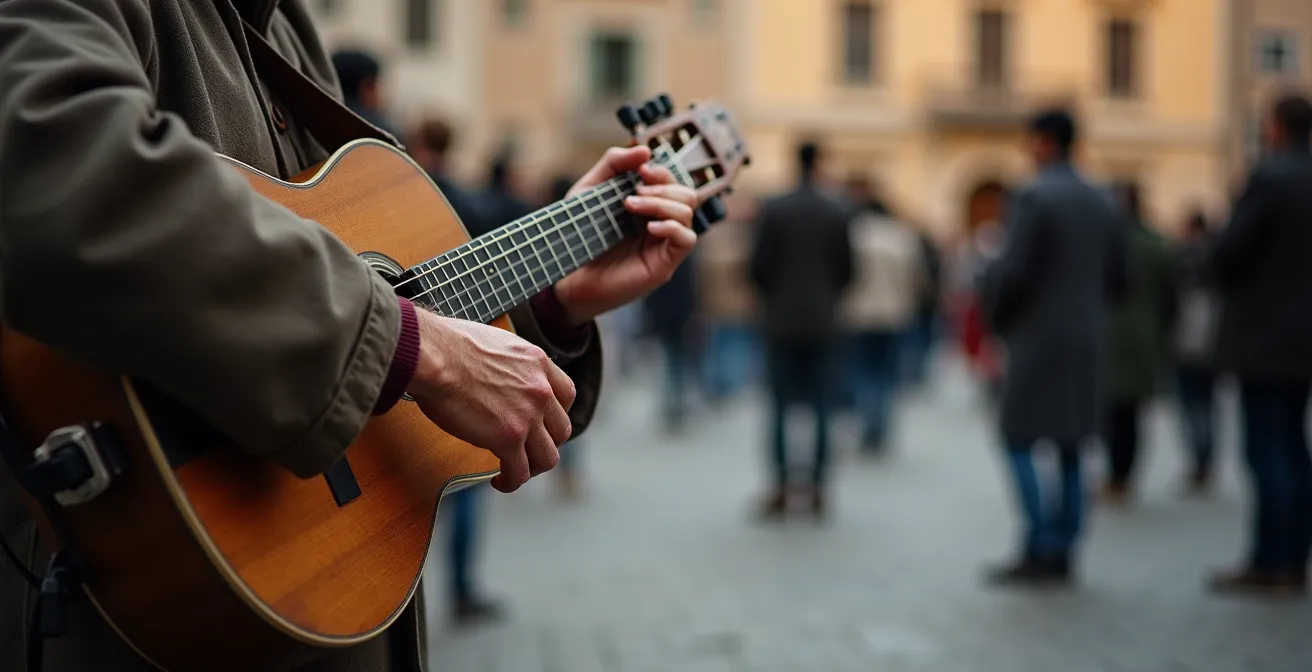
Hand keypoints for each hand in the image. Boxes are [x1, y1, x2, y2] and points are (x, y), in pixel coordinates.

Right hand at [406, 309, 574, 492]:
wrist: (435, 356)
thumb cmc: (448, 346)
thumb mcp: (496, 344)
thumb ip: (508, 365)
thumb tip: (494, 376)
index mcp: (538, 363)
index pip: (566, 394)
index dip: (555, 414)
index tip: (542, 423)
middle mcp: (541, 390)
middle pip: (562, 430)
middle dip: (545, 443)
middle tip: (525, 449)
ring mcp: (528, 416)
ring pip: (548, 457)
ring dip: (532, 467)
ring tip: (514, 470)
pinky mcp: (508, 438)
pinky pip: (520, 472)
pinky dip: (511, 482)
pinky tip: (499, 481)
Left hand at [552, 146, 699, 325]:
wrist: (565, 274)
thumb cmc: (577, 234)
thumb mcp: (589, 190)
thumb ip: (613, 165)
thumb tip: (644, 150)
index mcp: (646, 206)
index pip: (672, 181)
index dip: (661, 171)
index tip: (640, 170)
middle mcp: (659, 223)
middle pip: (687, 194)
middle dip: (664, 185)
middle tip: (635, 190)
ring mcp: (662, 244)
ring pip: (688, 213)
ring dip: (662, 203)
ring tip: (631, 205)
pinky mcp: (663, 264)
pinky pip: (687, 239)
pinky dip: (672, 227)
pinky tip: (649, 226)